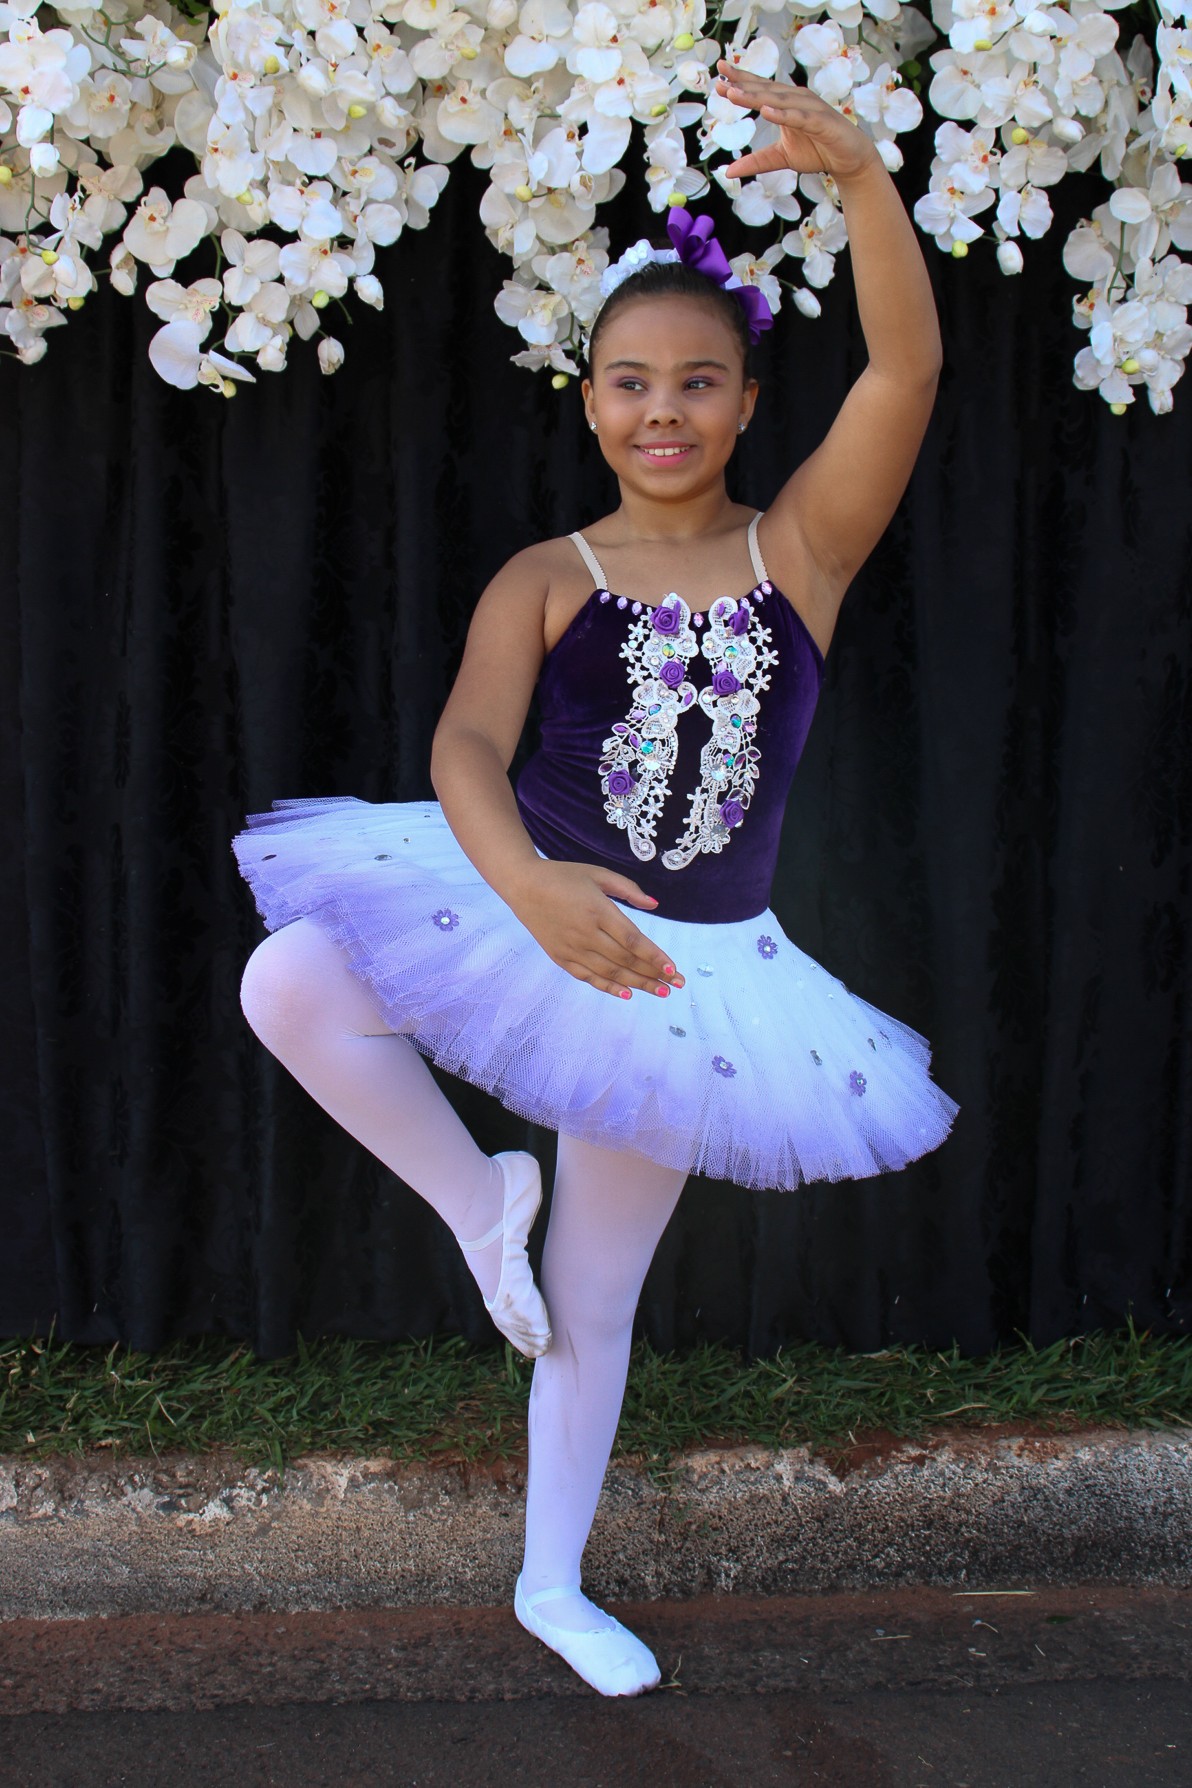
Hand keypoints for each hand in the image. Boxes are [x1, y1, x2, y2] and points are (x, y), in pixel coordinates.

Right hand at [507, 860, 684, 999]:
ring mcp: (572, 947)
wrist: (522, 884)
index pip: (633, 940)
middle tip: (676, 985)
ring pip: (610, 973)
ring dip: (637, 984)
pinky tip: (627, 994)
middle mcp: (586, 933)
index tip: (672, 969)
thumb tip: (655, 904)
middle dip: (654, 974)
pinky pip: (588, 977)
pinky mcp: (560, 957)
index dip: (654, 957)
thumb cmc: (563, 876)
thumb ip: (628, 889)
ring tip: (660, 992)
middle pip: (626, 960)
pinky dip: (608, 987)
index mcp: (598, 910)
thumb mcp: (597, 874)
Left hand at [714, 60, 881, 183]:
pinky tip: (766, 111)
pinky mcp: (821, 122)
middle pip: (765, 90)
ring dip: (756, 97)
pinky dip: (783, 114)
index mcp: (785, 103)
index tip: (719, 77)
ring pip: (778, 101)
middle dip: (742, 84)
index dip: (740, 82)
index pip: (759, 89)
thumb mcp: (781, 158)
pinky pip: (799, 117)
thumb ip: (756, 162)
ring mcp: (809, 109)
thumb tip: (728, 171)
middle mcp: (796, 100)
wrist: (849, 159)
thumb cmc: (817, 151)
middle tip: (721, 79)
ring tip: (734, 94)